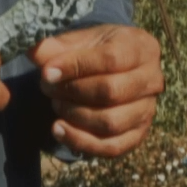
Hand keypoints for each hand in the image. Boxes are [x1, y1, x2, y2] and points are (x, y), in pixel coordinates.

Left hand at [30, 25, 163, 157]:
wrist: (116, 66)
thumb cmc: (98, 49)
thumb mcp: (81, 38)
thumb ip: (58, 45)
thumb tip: (34, 53)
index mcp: (142, 47)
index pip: (111, 59)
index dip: (76, 66)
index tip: (47, 72)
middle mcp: (153, 80)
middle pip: (112, 92)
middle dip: (73, 92)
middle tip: (47, 87)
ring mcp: (148, 110)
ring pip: (111, 122)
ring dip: (75, 116)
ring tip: (55, 103)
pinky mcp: (138, 135)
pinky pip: (111, 147)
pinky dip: (81, 141)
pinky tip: (58, 129)